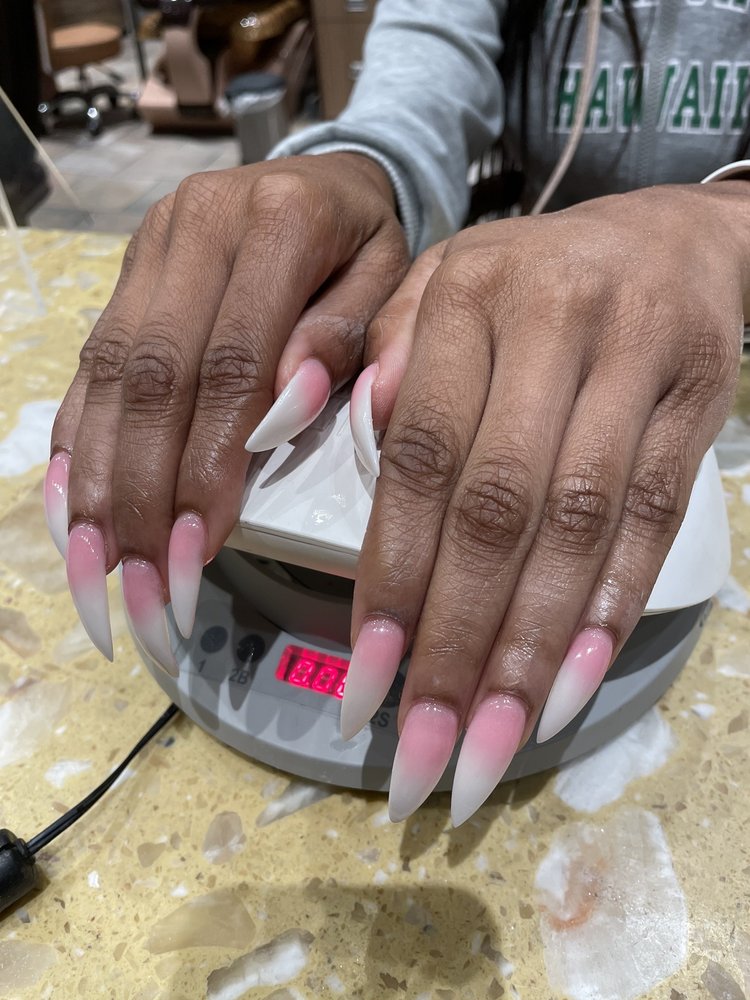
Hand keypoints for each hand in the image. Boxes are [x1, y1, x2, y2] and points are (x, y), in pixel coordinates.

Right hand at [46, 153, 407, 666]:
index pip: (233, 361)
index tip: (201, 544)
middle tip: (142, 579)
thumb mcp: (390, 276)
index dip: (209, 459)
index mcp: (277, 222)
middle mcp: (197, 225)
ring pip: (111, 373)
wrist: (326, 178)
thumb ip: (346, 334)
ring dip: (100, 477)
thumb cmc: (368, 244)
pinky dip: (79, 438)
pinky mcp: (126, 272)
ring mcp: (150, 247)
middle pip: (155, 375)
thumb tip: (287, 405)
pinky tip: (72, 502)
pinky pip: (92, 361)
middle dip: (144, 489)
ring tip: (98, 563)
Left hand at [342, 182, 747, 824]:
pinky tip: (567, 689)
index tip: (366, 679)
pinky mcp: (700, 406)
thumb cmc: (536, 275)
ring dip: (532, 652)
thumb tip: (345, 436)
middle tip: (427, 753)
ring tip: (492, 749)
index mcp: (472, 295)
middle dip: (459, 642)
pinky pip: (654, 522)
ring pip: (579, 529)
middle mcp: (556, 327)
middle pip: (498, 509)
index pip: (419, 457)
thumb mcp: (446, 283)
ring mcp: (639, 366)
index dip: (393, 575)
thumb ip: (384, 353)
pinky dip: (607, 610)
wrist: (675, 234)